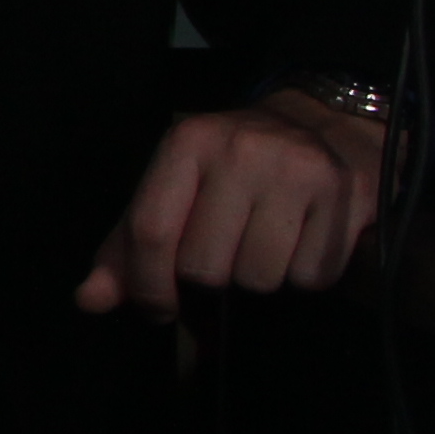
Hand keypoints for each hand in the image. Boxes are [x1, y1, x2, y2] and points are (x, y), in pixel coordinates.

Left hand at [74, 93, 388, 317]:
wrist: (326, 126)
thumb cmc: (235, 170)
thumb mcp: (174, 191)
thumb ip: (128, 247)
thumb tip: (89, 300)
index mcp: (187, 143)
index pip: (151, 232)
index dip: (147, 286)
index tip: (157, 308)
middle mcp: (241, 149)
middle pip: (204, 266)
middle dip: (208, 284)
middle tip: (221, 267)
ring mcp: (297, 169)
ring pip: (258, 279)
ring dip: (258, 282)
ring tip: (263, 248)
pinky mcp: (346, 194)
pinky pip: (312, 276)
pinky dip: (304, 276)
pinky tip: (302, 244)